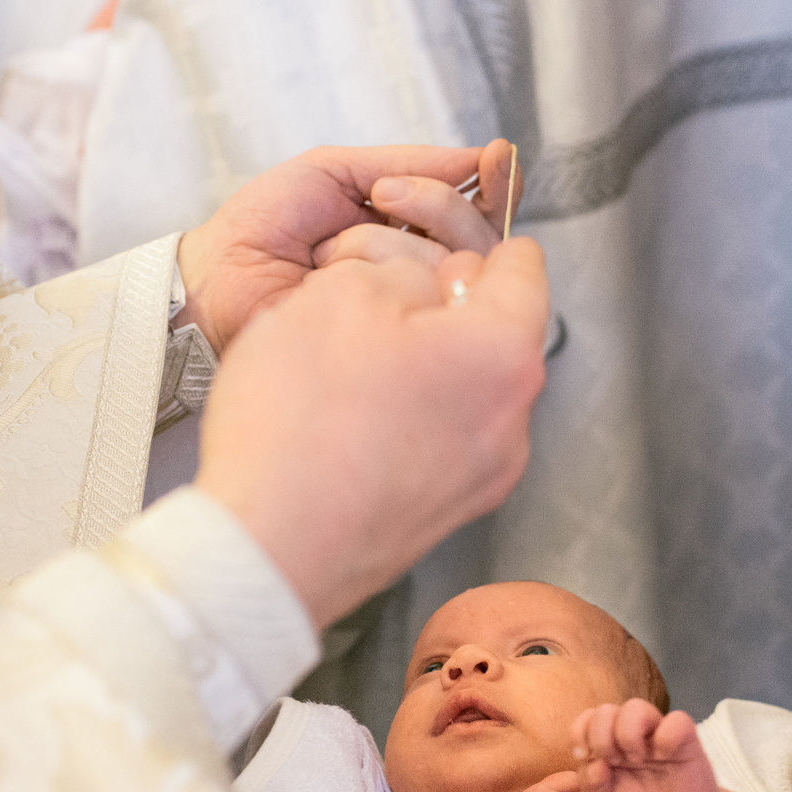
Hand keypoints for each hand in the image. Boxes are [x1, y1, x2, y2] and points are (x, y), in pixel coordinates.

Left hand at [173, 140, 520, 353]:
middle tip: (383, 198)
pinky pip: (421, 299)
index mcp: (409, 229)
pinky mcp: (392, 341)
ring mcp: (408, 308)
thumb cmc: (260, 228)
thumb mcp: (334, 172)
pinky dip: (377, 270)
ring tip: (334, 244)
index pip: (477, 208)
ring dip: (392, 239)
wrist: (214, 280)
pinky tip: (335, 273)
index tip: (499, 161)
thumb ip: (409, 162)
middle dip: (436, 204)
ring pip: (455, 266)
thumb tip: (480, 156)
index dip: (495, 185)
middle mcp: (417, 270)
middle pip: (478, 236)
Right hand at [196, 239, 547, 626]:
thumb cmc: (301, 426)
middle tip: (368, 306)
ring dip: (418, 366)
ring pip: (465, 389)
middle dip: (437, 309)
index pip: (523, 267)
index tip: (433, 242)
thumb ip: (399, 270)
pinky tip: (346, 422)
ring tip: (346, 370)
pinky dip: (406, 419)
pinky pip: (441, 441)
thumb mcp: (339, 293)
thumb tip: (418, 287)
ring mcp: (484, 477)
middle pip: (493, 332)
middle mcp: (513, 422)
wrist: (268, 549)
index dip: (471, 241)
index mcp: (503, 354)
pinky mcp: (447, 512)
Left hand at [572, 701, 718, 791]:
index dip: (580, 733)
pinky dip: (666, 740)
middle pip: (605, 710)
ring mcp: (658, 729)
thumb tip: (593, 762)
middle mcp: (632, 729)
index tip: (586, 758)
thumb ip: (590, 781)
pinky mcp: (686, 735)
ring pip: (636, 706)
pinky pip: (676, 720)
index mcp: (609, 738)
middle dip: (601, 739)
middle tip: (616, 763)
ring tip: (637, 759)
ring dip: (628, 736)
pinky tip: (665, 757)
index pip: (587, 717)